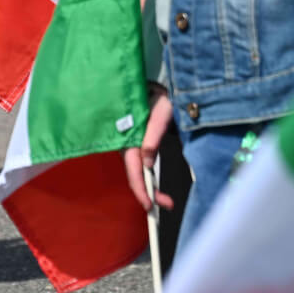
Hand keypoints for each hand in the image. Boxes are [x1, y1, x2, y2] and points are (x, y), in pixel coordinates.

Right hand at [122, 88, 175, 212]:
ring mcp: (131, 144)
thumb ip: (153, 136)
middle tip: (167, 205)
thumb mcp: (161, 112)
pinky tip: (154, 185)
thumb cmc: (159, 96)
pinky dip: (148, 176)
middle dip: (147, 192)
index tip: (149, 204)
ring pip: (137, 170)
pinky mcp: (138, 144)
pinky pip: (140, 164)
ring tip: (165, 200)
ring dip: (148, 185)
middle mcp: (127, 142)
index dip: (140, 187)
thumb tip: (147, 164)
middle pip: (134, 173)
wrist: (156, 87)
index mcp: (129, 135)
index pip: (133, 167)